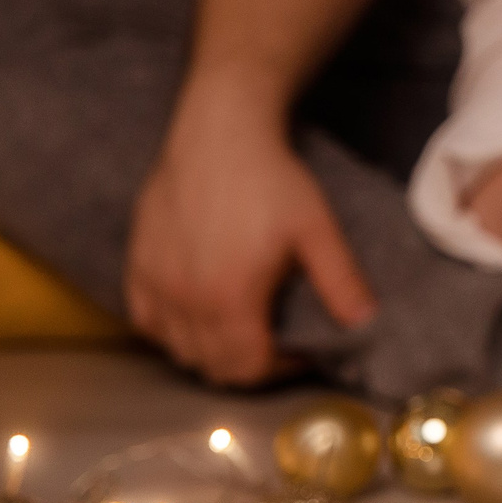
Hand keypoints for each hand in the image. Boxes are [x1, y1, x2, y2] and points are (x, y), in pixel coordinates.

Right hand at [126, 85, 376, 384]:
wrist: (219, 134)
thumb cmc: (271, 180)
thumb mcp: (317, 230)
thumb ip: (340, 281)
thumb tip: (365, 323)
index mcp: (229, 299)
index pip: (248, 368)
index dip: (280, 369)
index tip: (302, 350)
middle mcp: (183, 300)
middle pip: (211, 366)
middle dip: (249, 364)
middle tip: (278, 341)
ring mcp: (154, 284)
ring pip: (177, 349)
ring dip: (210, 350)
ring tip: (243, 327)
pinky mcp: (136, 265)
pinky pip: (146, 322)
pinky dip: (172, 330)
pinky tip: (199, 310)